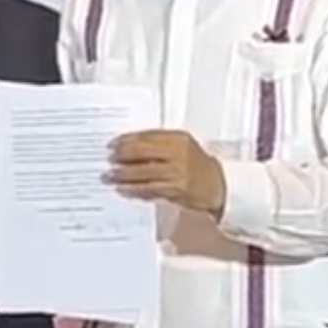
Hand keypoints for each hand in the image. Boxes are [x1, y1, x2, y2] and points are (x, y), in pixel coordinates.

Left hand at [108, 130, 226, 214]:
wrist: (219, 186)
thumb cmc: (198, 166)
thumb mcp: (183, 147)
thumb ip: (160, 144)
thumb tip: (129, 146)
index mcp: (178, 139)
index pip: (146, 136)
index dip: (126, 140)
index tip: (112, 144)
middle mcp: (178, 154)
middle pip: (141, 152)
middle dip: (121, 156)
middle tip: (108, 159)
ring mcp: (177, 173)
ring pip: (143, 172)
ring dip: (122, 175)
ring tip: (109, 176)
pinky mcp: (176, 190)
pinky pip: (149, 189)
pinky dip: (134, 189)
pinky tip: (124, 189)